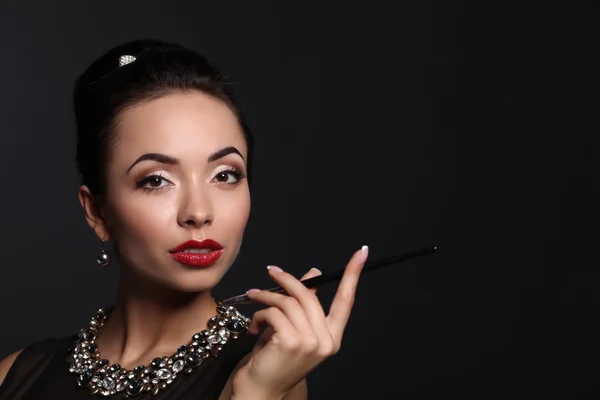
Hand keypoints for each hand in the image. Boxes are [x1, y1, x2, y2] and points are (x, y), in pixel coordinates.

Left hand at [231, 246, 368, 399]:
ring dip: (267, 298)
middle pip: (309, 295)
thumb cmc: (275, 360)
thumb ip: (304, 304)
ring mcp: (310, 342)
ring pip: (288, 302)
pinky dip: (259, 314)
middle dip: (287, 280)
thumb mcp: (294, 329)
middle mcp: (326, 341)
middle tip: (271, 272)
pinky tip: (254, 327)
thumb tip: (313, 273)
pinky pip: (274, 312)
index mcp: (332, 337)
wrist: (260, 391)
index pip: (347, 300)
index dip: (353, 274)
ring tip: (255, 300)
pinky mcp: (291, 342)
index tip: (362, 252)